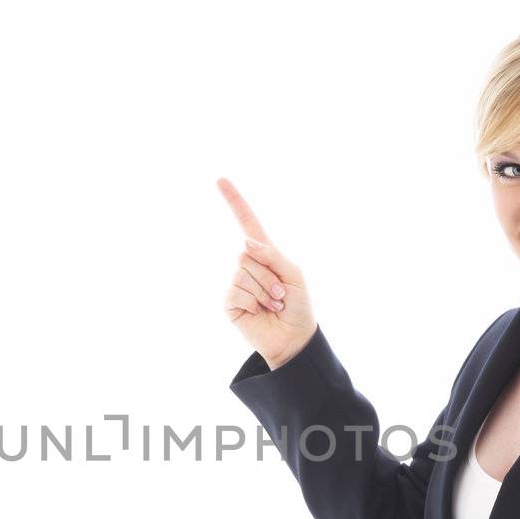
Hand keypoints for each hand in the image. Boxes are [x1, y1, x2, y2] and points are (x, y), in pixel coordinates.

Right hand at [217, 177, 316, 368]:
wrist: (293, 339)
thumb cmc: (298, 306)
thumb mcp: (293, 274)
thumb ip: (272, 255)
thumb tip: (245, 242)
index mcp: (264, 254)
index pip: (246, 223)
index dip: (234, 202)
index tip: (220, 180)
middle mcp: (247, 265)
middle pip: (247, 253)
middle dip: (268, 274)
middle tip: (280, 293)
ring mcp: (236, 283)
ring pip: (243, 273)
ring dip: (264, 291)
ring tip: (273, 303)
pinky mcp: (229, 302)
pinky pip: (237, 292)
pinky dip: (254, 302)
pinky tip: (260, 312)